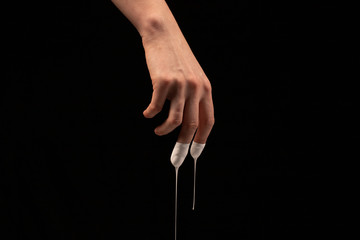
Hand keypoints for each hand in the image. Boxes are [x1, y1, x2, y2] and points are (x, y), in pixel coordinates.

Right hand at [142, 28, 214, 143]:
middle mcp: (196, 88)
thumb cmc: (176, 57)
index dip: (202, 139)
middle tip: (175, 154)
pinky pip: (156, 107)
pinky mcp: (163, 82)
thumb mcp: (193, 76)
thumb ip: (194, 97)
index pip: (208, 121)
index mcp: (205, 89)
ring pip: (174, 120)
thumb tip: (187, 122)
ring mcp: (180, 85)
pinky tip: (147, 113)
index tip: (195, 152)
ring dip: (164, 131)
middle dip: (182, 143)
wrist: (164, 35)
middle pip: (191, 125)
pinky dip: (150, 114)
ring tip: (157, 131)